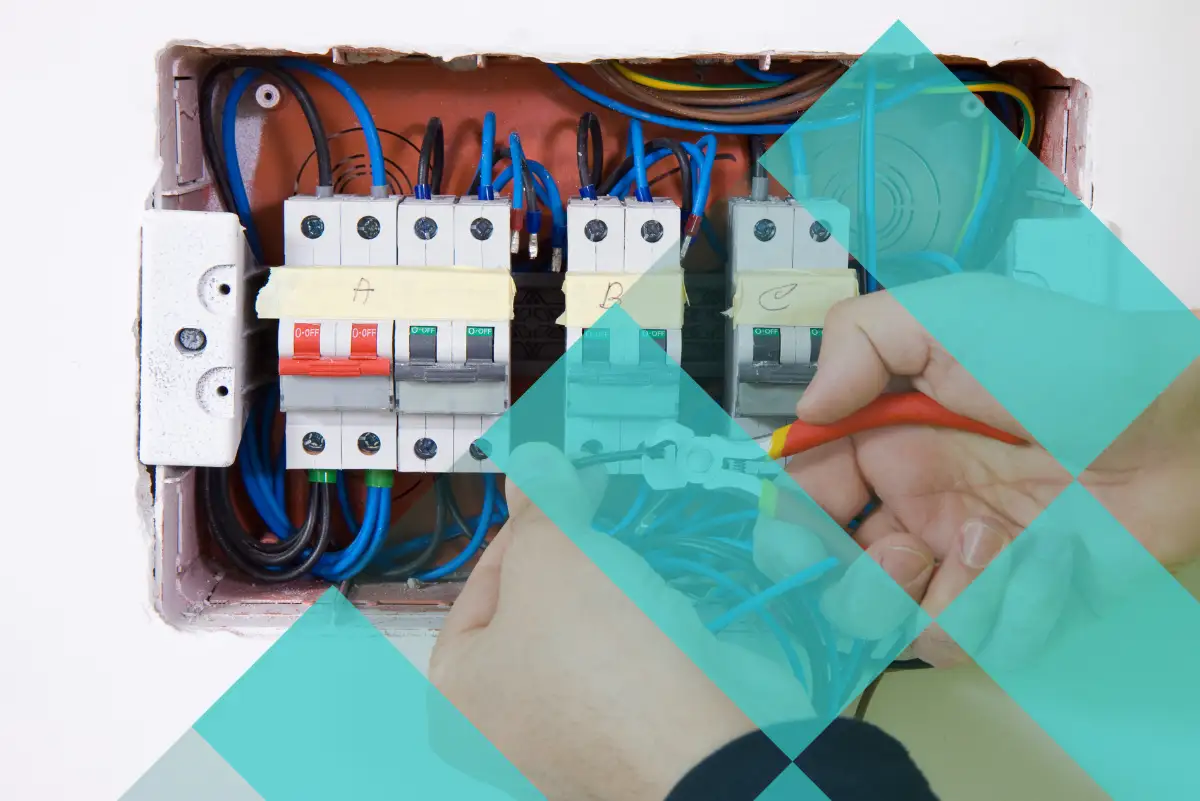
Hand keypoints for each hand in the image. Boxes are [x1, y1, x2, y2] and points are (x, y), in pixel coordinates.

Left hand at [429, 444, 763, 800]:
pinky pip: (633, 664)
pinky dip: (649, 625)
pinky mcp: (633, 738)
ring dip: (618, 586)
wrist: (703, 744)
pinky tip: (668, 595)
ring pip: (591, 633)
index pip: (480, 582)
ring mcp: (573, 739)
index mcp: (460, 692)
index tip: (561, 491)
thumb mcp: (553, 555)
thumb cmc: (602, 663)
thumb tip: (532, 464)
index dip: (524, 526)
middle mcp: (507, 726)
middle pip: (537, 607)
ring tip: (639, 549)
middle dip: (576, 554)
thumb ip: (539, 505)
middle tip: (602, 511)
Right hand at [788, 278, 1199, 665]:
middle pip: (832, 575)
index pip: (802, 496)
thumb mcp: (950, 316)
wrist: (1183, 420)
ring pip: (894, 621)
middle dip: (846, 582)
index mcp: (885, 439)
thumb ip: (857, 340)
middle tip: (898, 553)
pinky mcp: (1016, 599)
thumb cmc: (1070, 360)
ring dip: (930, 597)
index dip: (786, 526)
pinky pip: (975, 639)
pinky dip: (1006, 612)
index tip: (793, 542)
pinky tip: (1047, 559)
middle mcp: (914, 503)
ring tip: (984, 546)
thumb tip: (805, 410)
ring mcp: (963, 556)